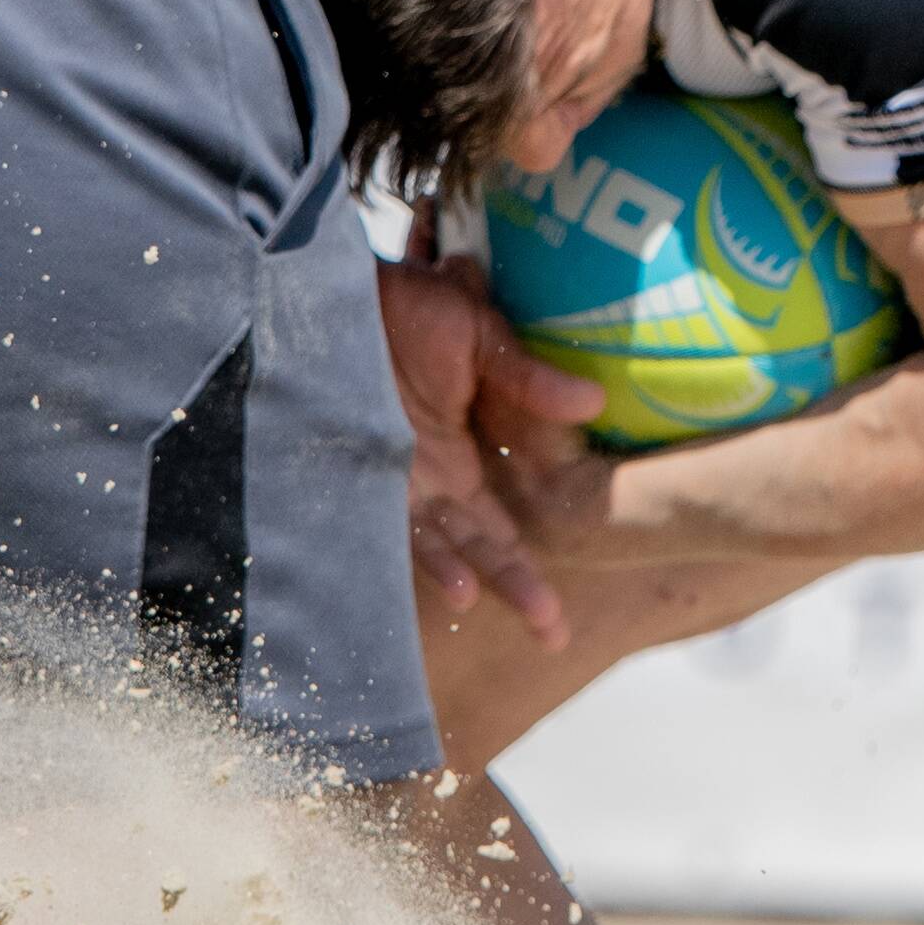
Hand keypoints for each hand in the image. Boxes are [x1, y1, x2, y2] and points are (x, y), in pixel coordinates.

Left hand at [381, 257, 605, 643]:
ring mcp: (397, 483)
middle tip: (555, 633)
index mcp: (463, 453)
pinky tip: (460, 587)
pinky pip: (397, 531)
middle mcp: (432, 480)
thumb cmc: (404, 305)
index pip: (505, 520)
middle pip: (483, 546)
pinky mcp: (361, 480)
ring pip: (447, 547)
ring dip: (482, 578)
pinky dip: (431, 560)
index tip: (573, 595)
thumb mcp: (477, 335)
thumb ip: (527, 378)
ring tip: (515, 608)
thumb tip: (593, 401)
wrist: (330, 291)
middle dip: (520, 588)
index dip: (536, 557)